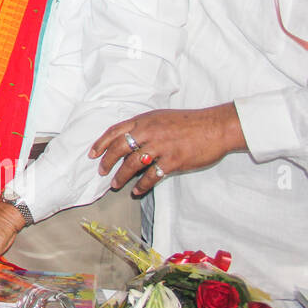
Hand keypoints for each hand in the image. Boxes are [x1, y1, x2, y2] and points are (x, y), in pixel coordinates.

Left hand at [90, 103, 246, 195]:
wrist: (215, 126)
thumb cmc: (188, 122)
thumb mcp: (160, 117)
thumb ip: (143, 127)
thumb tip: (127, 141)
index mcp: (144, 120)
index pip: (115, 131)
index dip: (101, 143)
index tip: (92, 154)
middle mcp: (149, 132)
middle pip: (119, 148)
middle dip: (107, 162)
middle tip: (101, 172)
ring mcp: (161, 147)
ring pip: (132, 164)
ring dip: (121, 176)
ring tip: (116, 184)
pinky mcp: (173, 161)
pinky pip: (152, 176)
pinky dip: (142, 185)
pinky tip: (137, 191)